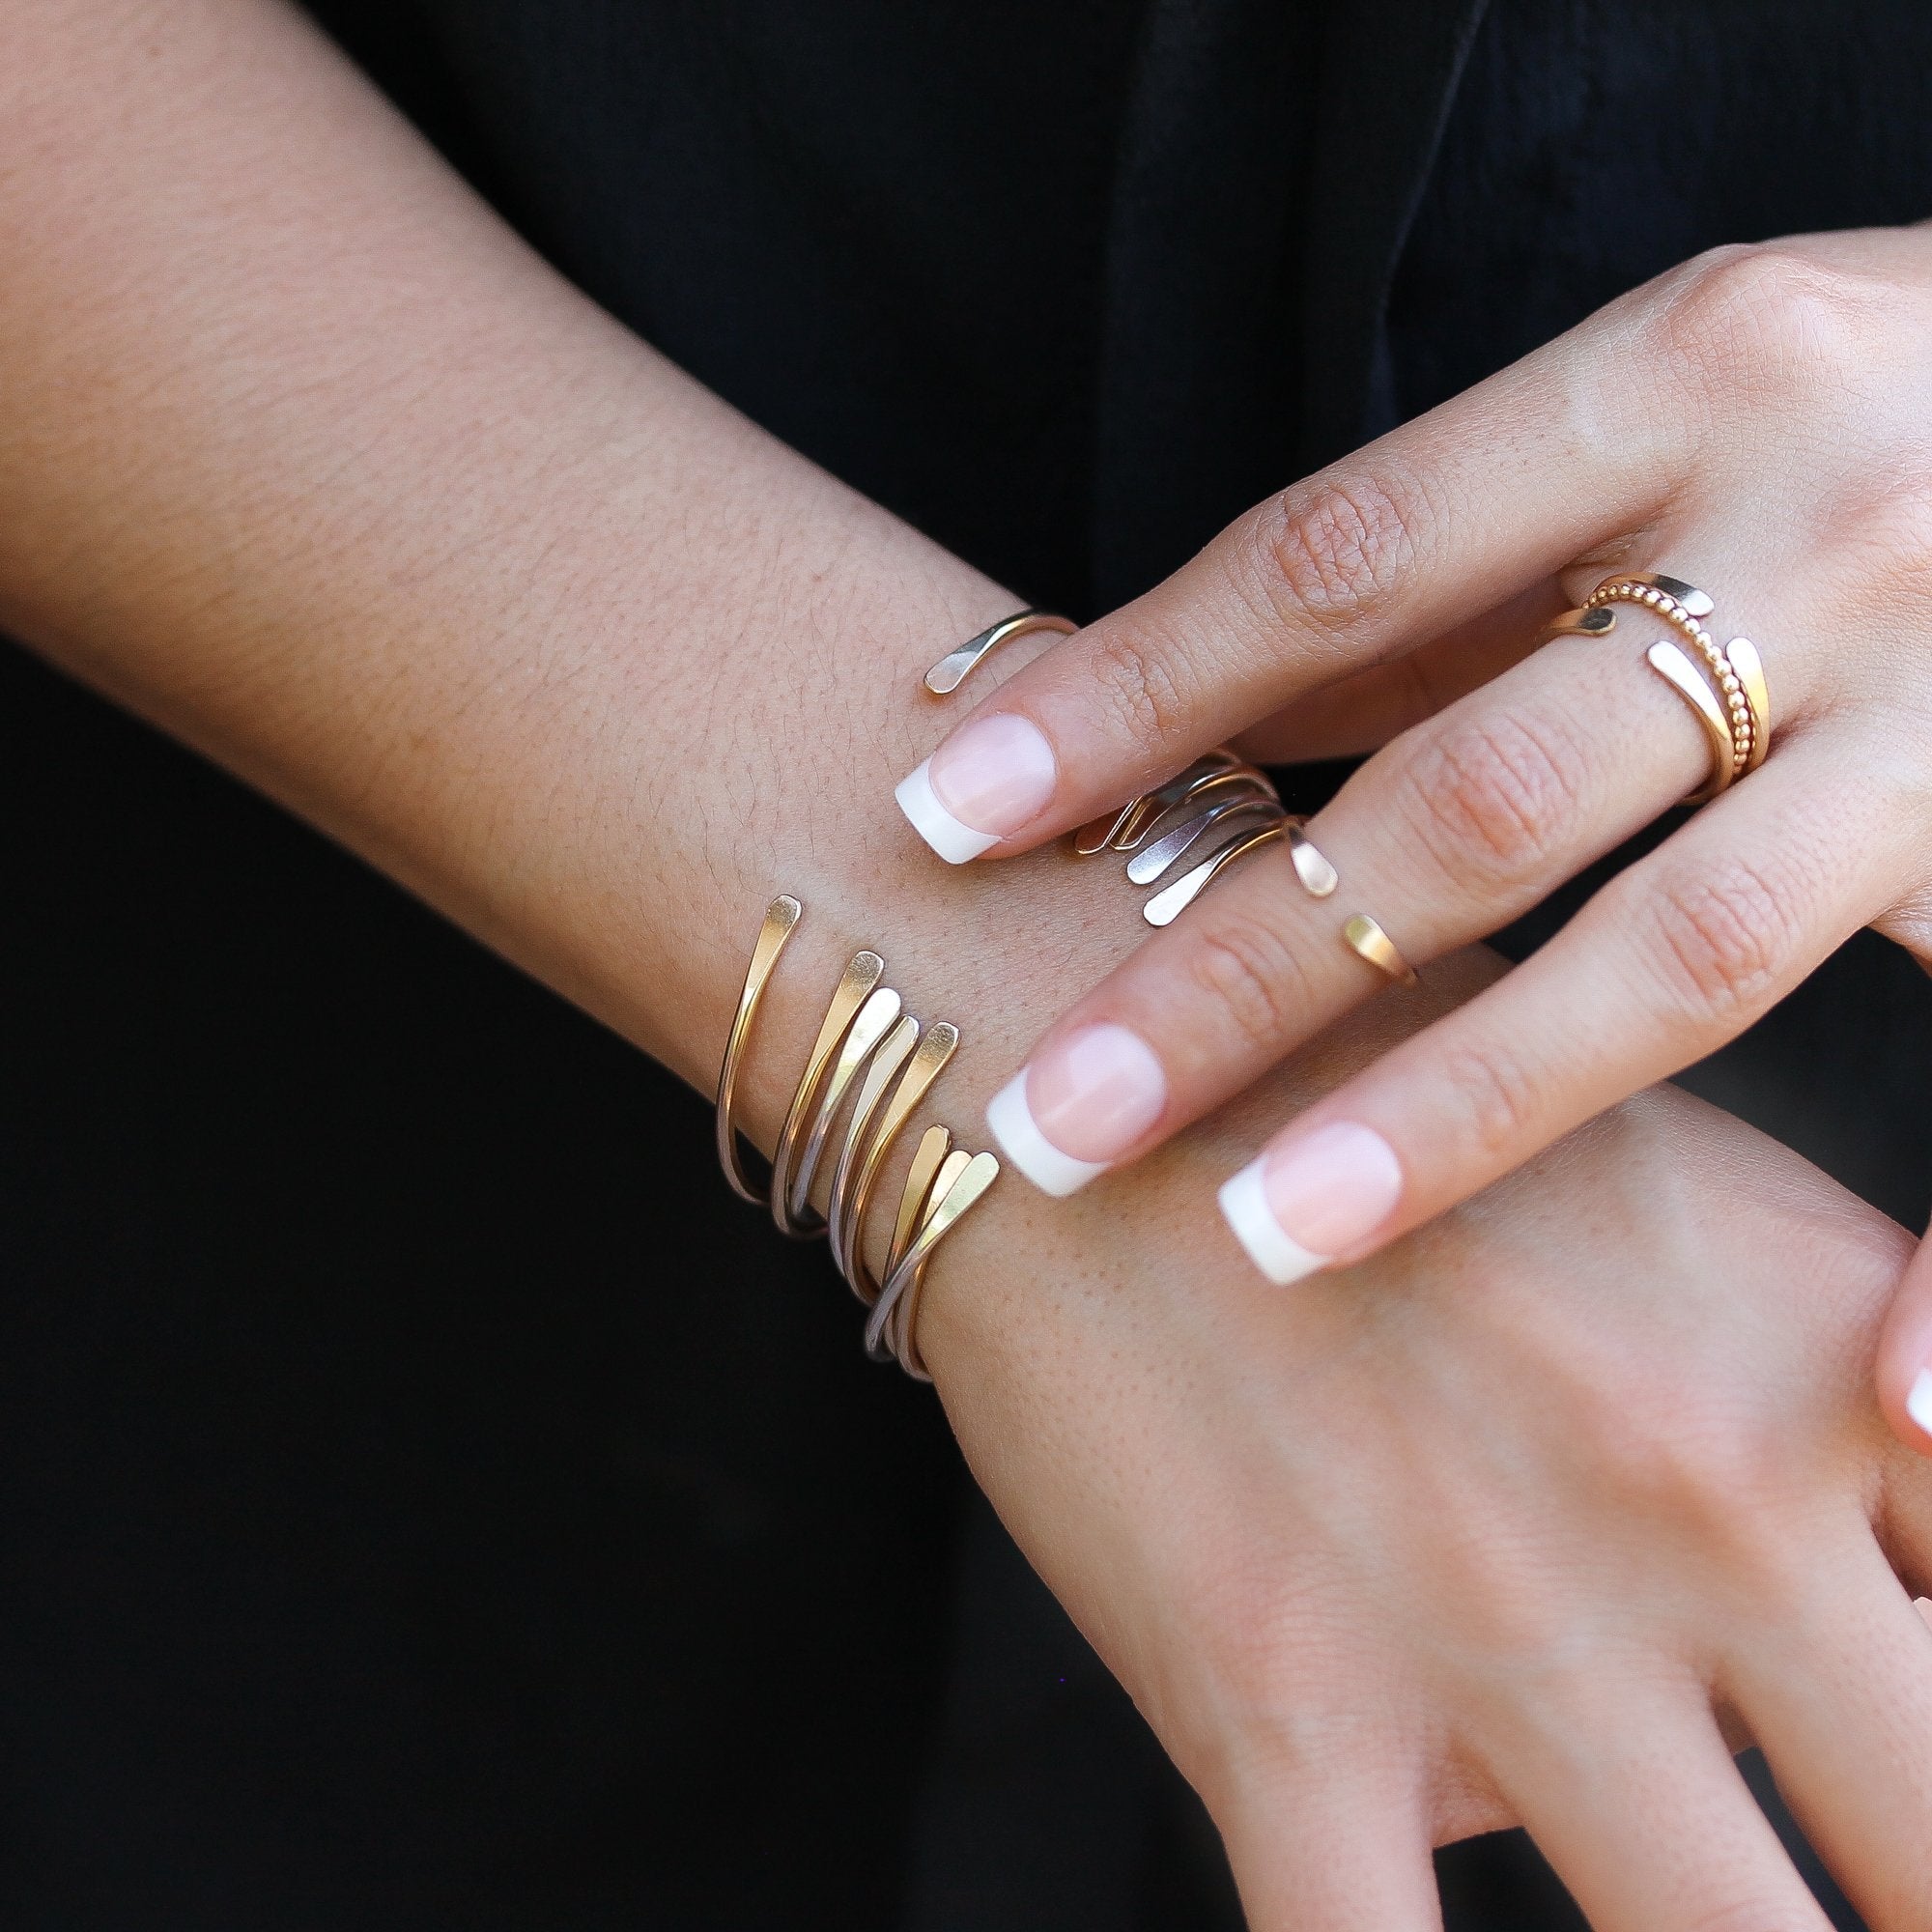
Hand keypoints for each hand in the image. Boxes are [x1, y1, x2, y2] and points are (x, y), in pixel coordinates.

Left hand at [889, 225, 1931, 1306]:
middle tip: (1052, 1114)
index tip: (945, 813)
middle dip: (1241, 970)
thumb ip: (1449, 582)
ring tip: (1270, 1241)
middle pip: (1472, 798)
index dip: (1129, 698)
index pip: (1333, 565)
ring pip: (1681, 959)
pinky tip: (1876, 1390)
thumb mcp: (1655, 421)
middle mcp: (1827, 529)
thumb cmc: (1858, 408)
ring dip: (1462, 1118)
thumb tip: (1191, 725)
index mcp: (1684, 378)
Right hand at [921, 952, 1931, 1929]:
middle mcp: (1705, 1514)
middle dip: (1912, 1882)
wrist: (1081, 1078)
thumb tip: (1890, 1624)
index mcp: (1828, 1375)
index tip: (1908, 1791)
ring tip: (1689, 1898)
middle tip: (1854, 1864)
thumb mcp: (1690, 1191)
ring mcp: (1495, 1626)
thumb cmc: (1383, 1112)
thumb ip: (1866, 1391)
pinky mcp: (1284, 1707)